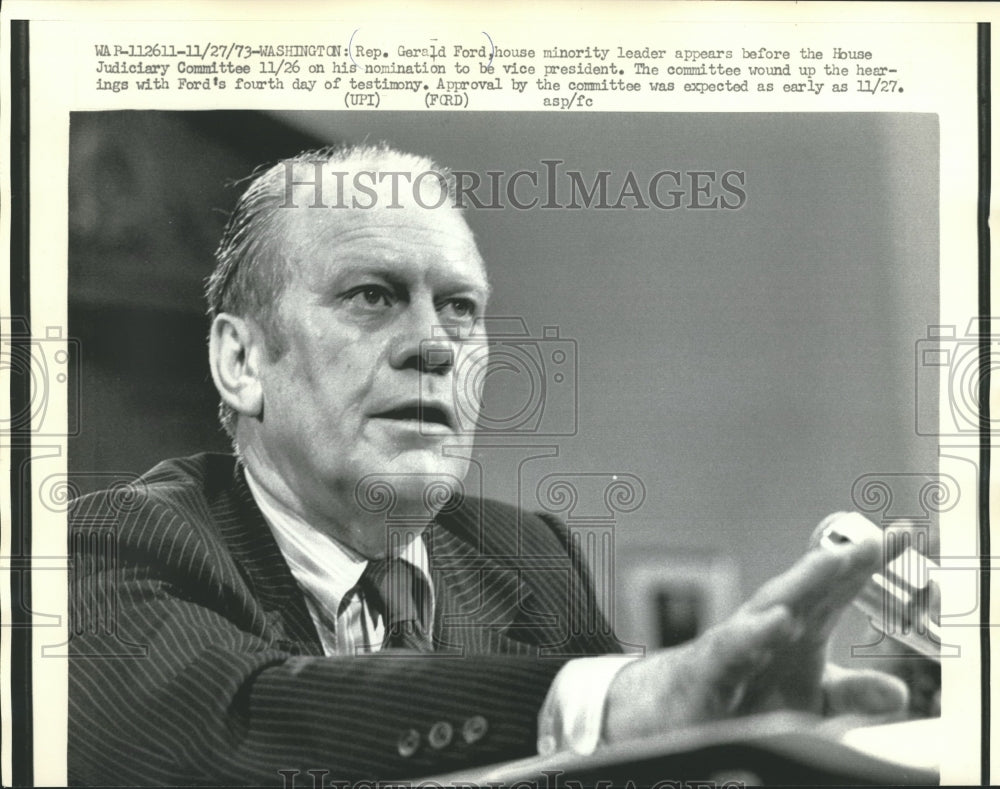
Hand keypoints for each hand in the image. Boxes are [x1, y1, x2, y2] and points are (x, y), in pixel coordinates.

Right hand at [603, 535, 908, 742]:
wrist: (674, 710)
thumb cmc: (745, 695)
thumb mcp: (810, 700)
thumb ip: (852, 692)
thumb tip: (898, 691)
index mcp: (799, 628)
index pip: (838, 590)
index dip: (869, 563)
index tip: (902, 534)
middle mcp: (771, 625)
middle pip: (809, 588)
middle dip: (841, 561)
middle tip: (874, 539)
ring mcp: (741, 642)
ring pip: (772, 606)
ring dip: (803, 581)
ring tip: (835, 559)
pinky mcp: (712, 669)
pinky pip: (734, 649)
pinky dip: (755, 634)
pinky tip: (779, 622)